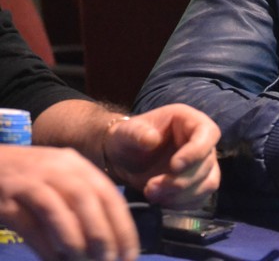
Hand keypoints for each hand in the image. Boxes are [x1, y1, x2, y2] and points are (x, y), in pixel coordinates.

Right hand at [0, 145, 138, 260]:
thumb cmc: (30, 178)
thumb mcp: (61, 179)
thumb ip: (84, 201)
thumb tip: (111, 238)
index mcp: (76, 165)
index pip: (108, 194)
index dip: (122, 226)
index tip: (130, 253)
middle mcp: (57, 169)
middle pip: (87, 200)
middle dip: (102, 234)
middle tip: (109, 260)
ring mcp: (30, 182)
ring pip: (59, 210)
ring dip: (75, 240)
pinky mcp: (7, 200)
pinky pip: (30, 224)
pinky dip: (45, 245)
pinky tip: (55, 260)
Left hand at [104, 103, 220, 209]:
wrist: (125, 159)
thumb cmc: (128, 139)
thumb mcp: (126, 132)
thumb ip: (136, 133)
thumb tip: (151, 140)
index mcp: (190, 121)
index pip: (208, 133)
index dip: (196, 151)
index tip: (174, 166)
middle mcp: (203, 142)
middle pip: (206, 163)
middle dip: (180, 180)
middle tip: (150, 187)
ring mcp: (203, 164)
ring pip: (208, 183)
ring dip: (181, 194)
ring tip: (151, 195)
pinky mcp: (199, 184)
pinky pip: (200, 198)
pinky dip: (181, 203)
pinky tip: (160, 200)